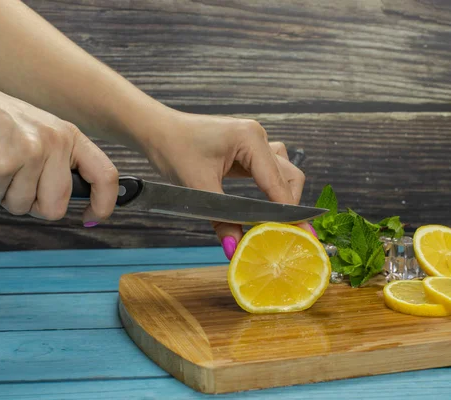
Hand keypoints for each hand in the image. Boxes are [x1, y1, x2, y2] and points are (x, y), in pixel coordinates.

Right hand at [0, 73, 118, 224]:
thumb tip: (82, 196)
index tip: (93, 217)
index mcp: (68, 135)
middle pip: (56, 206)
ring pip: (22, 207)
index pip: (104, 174)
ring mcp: (27, 153)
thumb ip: (60, 160)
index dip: (103, 203)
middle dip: (33, 206)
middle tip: (16, 183)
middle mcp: (53, 142)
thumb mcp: (39, 131)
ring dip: (3, 196)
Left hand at [143, 110, 312, 258]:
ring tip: (277, 221)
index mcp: (250, 139)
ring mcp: (254, 141)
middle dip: (289, 205)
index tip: (294, 236)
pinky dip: (271, 188)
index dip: (286, 212)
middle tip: (287, 234)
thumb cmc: (174, 149)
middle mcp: (258, 137)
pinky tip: (264, 205)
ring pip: (283, 172)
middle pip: (289, 176)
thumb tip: (235, 248)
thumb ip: (222, 220)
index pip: (278, 182)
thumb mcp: (198, 188)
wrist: (157, 131)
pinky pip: (269, 169)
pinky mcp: (247, 149)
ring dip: (283, 195)